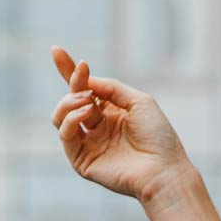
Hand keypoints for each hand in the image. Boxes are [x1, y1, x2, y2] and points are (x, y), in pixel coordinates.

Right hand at [49, 45, 191, 202]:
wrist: (164, 170)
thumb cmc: (158, 137)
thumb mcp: (138, 101)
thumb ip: (111, 88)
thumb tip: (85, 79)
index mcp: (112, 113)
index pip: (84, 90)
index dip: (70, 71)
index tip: (56, 50)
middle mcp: (98, 128)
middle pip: (70, 99)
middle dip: (73, 83)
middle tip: (82, 75)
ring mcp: (89, 144)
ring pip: (60, 116)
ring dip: (69, 101)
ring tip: (86, 100)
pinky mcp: (82, 160)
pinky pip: (65, 135)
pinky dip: (71, 119)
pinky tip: (87, 112)